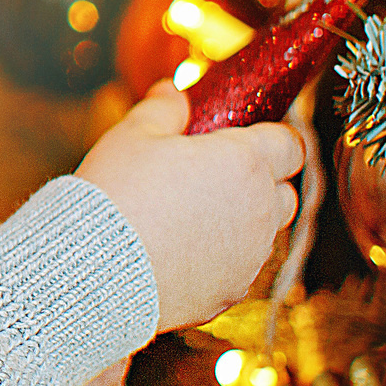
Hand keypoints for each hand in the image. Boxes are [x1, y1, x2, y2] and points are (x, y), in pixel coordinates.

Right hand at [79, 83, 302, 330]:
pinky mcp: (232, 292)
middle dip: (260, 183)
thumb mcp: (132, 136)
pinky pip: (239, 269)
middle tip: (214, 178)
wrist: (94, 269)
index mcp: (244, 162)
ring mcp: (250, 256)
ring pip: (263, 233)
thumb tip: (173, 92)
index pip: (290, 144)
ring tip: (190, 219)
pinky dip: (221, 259)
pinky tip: (180, 252)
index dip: (271, 139)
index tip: (244, 140)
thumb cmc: (116, 195)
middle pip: (284, 191)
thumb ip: (162, 109)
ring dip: (241, 222)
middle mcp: (259, 210)